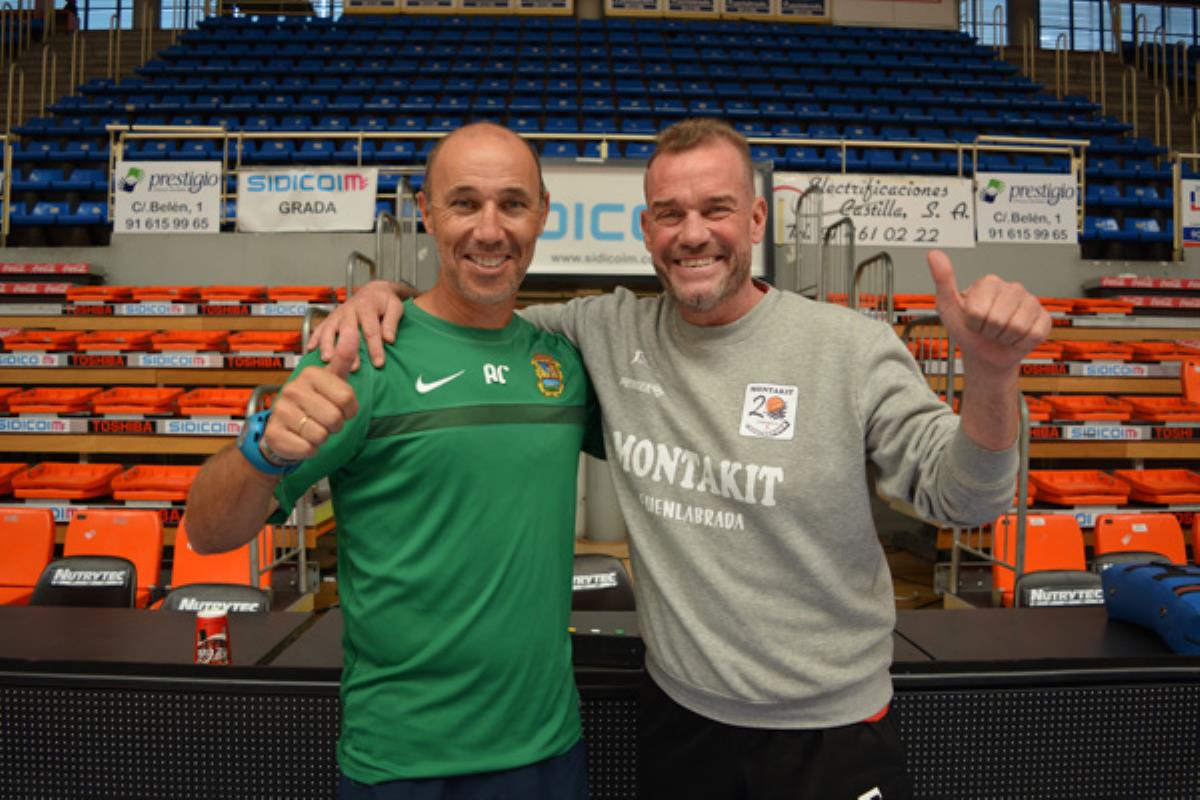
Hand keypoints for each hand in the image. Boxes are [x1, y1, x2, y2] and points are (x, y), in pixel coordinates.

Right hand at [262, 331, 358, 461]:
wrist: (283, 430)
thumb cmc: (314, 403)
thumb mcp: (331, 380)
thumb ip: (343, 358)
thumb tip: (353, 331)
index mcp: (309, 374)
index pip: (346, 397)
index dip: (350, 410)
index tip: (342, 409)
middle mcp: (292, 389)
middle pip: (335, 418)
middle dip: (336, 426)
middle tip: (325, 422)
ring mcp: (280, 411)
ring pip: (320, 435)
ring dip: (322, 438)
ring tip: (313, 429)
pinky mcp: (274, 434)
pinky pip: (307, 449)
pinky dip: (310, 450)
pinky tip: (302, 440)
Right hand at [306, 280, 411, 370]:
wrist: (373, 291)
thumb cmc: (384, 301)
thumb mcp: (395, 307)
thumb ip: (391, 323)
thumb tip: (389, 339)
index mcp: (367, 306)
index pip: (371, 330)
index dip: (375, 348)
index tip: (379, 363)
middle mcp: (349, 310)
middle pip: (347, 331)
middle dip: (348, 349)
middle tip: (351, 366)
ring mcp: (337, 314)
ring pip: (329, 330)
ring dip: (327, 345)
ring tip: (328, 360)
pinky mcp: (330, 319)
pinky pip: (319, 328)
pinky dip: (313, 339)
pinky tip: (310, 350)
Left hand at [927, 249, 1049, 374]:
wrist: (984, 354)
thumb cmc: (966, 330)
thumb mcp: (948, 307)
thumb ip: (943, 280)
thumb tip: (934, 255)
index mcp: (989, 283)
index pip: (978, 311)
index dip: (973, 323)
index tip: (972, 321)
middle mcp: (1012, 288)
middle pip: (998, 319)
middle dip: (988, 331)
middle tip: (986, 329)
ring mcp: (1030, 302)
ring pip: (1017, 327)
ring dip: (1004, 338)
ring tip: (1000, 333)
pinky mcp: (1044, 319)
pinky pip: (1034, 334)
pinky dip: (1021, 343)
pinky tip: (1016, 337)